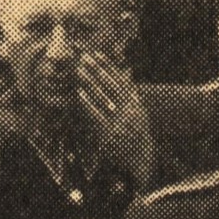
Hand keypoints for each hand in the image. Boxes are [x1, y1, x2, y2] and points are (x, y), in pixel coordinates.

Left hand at [77, 50, 154, 186]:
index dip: (109, 67)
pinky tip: (79, 93)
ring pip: (104, 98)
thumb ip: (130, 97)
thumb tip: (127, 77)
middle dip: (98, 70)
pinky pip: (97, 115)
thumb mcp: (138, 116)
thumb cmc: (135, 138)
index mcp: (137, 107)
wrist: (139, 164)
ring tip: (79, 70)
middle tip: (85, 57)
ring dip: (91, 82)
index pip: (122, 81)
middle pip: (112, 86)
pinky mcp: (111, 135)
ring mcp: (122, 123)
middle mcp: (131, 113)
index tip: (97, 54)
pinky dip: (88, 103)